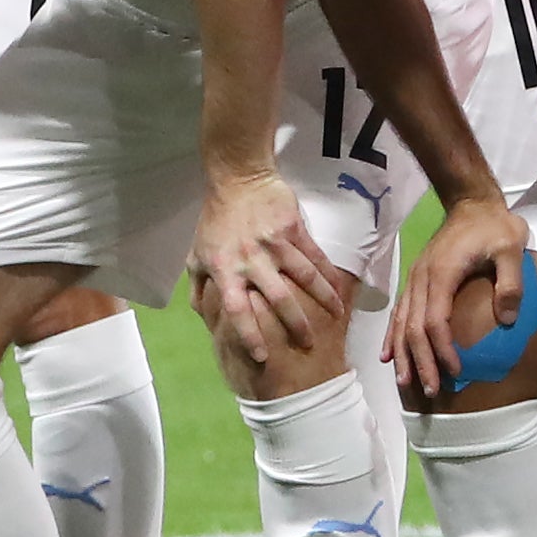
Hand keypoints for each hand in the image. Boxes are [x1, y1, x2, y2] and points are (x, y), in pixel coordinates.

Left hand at [190, 171, 349, 365]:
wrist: (238, 179)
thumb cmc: (216, 221)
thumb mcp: (196, 256)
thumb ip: (198, 290)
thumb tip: (204, 319)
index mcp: (225, 271)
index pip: (237, 310)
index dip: (249, 335)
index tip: (262, 357)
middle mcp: (251, 260)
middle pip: (277, 299)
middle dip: (295, 324)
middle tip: (308, 345)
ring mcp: (275, 244)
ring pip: (304, 277)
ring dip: (323, 300)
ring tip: (337, 317)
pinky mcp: (294, 229)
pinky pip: (315, 256)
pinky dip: (330, 275)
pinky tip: (340, 291)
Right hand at [392, 193, 529, 397]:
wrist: (471, 202)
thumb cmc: (494, 226)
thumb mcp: (511, 247)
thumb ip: (510, 282)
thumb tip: (506, 320)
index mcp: (442, 273)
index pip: (435, 320)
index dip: (443, 348)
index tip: (456, 370)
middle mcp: (421, 279)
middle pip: (413, 327)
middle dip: (420, 361)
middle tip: (429, 390)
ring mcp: (415, 279)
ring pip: (402, 322)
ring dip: (403, 354)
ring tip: (405, 382)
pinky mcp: (415, 279)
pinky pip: (399, 312)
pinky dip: (392, 336)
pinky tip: (388, 356)